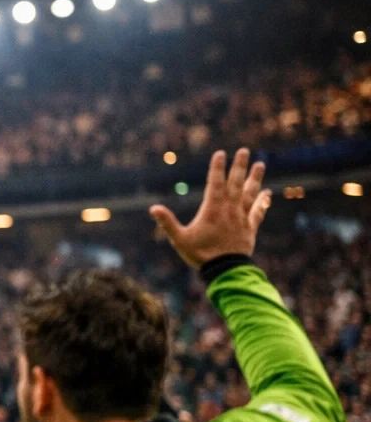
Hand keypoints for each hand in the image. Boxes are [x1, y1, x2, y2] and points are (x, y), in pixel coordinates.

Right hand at [149, 148, 269, 268]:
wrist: (225, 271)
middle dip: (239, 166)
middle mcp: (229, 210)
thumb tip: (153, 208)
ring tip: (260, 164)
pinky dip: (263, 201)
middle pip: (235, 183)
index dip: (217, 168)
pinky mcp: (250, 228)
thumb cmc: (200, 255)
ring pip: (249, 194)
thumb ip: (167, 222)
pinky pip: (258, 211)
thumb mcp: (179, 239)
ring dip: (255, 178)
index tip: (220, 153)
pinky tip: (267, 193)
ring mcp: (241, 218)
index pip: (215, 183)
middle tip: (244, 150)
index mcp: (212, 209)